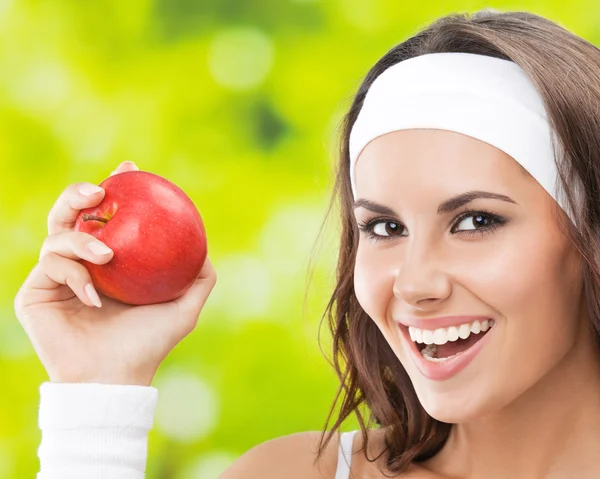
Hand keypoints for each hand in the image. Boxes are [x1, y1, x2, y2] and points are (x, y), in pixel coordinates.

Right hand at [14, 162, 216, 385]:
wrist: (115, 378)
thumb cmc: (149, 344)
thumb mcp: (184, 308)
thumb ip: (198, 278)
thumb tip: (205, 247)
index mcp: (110, 261)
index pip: (107, 216)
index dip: (114, 186)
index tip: (130, 169)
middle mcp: (81, 263)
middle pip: (71, 214)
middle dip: (79, 193)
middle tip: (99, 192)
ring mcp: (56, 277)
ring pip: (56, 233)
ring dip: (81, 238)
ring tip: (106, 254)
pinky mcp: (34, 293)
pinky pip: (49, 266)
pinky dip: (74, 275)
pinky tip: (94, 296)